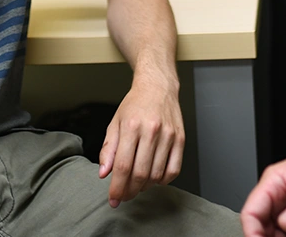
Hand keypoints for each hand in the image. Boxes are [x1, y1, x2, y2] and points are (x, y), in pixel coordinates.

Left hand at [98, 73, 184, 206]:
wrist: (157, 87)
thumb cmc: (135, 105)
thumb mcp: (115, 123)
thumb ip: (108, 149)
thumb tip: (104, 173)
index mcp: (131, 126)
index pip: (123, 166)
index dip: (117, 187)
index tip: (113, 199)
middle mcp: (151, 131)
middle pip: (140, 173)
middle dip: (130, 191)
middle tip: (124, 196)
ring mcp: (168, 135)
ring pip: (157, 174)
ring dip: (145, 186)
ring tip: (137, 185)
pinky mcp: (180, 139)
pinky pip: (174, 170)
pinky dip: (163, 180)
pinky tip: (154, 178)